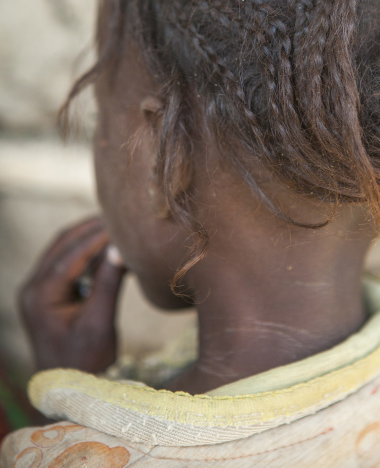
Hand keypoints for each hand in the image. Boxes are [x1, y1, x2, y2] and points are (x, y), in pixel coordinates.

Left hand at [19, 217, 125, 373]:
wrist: (69, 387)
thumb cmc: (86, 361)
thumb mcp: (99, 323)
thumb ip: (108, 283)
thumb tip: (121, 248)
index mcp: (40, 296)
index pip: (70, 255)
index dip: (96, 236)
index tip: (121, 224)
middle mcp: (32, 287)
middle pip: (62, 244)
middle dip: (90, 229)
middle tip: (119, 218)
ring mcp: (37, 289)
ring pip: (62, 249)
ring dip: (88, 237)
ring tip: (116, 228)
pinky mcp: (46, 292)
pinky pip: (65, 261)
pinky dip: (86, 251)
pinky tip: (107, 247)